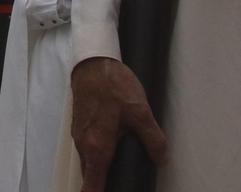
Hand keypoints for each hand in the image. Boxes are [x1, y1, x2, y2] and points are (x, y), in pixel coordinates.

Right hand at [70, 57, 167, 189]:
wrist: (92, 61)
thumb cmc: (112, 85)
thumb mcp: (140, 111)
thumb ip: (153, 139)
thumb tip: (161, 159)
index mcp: (97, 149)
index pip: (92, 187)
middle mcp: (84, 145)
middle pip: (90, 176)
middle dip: (103, 182)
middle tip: (123, 178)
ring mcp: (79, 134)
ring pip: (88, 160)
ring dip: (100, 166)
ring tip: (120, 160)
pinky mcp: (79, 123)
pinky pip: (87, 146)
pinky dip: (97, 151)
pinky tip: (113, 139)